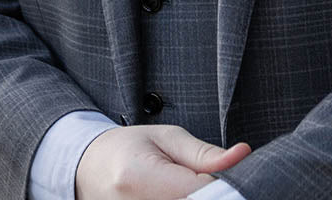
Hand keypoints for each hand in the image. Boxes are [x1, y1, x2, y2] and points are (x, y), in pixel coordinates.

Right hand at [75, 124, 249, 199]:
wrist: (88, 169)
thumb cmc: (129, 147)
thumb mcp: (167, 138)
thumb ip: (205, 153)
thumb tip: (243, 155)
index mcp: (139, 179)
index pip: (201, 192)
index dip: (222, 186)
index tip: (225, 176)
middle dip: (209, 195)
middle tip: (199, 179)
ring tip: (182, 185)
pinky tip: (179, 195)